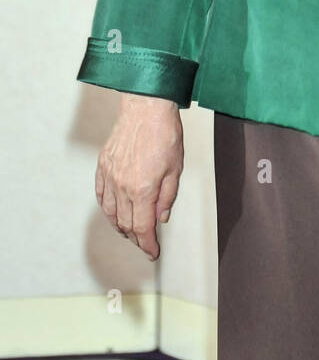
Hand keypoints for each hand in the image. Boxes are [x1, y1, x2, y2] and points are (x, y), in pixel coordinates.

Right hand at [95, 94, 183, 260]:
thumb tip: (161, 218)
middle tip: (146, 244)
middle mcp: (123, 186)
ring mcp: (110, 176)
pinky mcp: (103, 166)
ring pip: (111, 213)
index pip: (142, 228)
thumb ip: (167, 197)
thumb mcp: (176, 169)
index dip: (148, 245)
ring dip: (121, 227)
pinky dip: (107, 209)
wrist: (146, 107)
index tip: (153, 252)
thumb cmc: (164, 134)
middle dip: (137, 239)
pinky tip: (115, 212)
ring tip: (131, 232)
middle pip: (126, 224)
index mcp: (143, 190)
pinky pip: (101, 196)